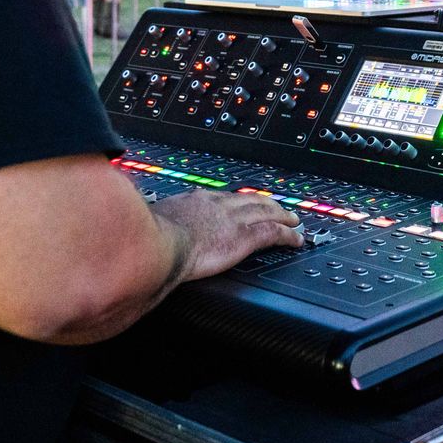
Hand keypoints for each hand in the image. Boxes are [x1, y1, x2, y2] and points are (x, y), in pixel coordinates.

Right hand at [155, 190, 301, 280]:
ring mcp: (232, 220)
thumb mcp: (152, 224)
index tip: (241, 202)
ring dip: (282, 215)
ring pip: (266, 212)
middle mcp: (217, 205)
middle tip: (277, 206)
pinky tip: (296, 238)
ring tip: (293, 219)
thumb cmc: (148, 239)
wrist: (156, 245)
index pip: (221, 197)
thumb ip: (157, 225)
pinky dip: (287, 235)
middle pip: (249, 200)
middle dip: (265, 203)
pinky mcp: (243, 238)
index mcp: (195, 201)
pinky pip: (272, 234)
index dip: (236, 200)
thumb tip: (146, 234)